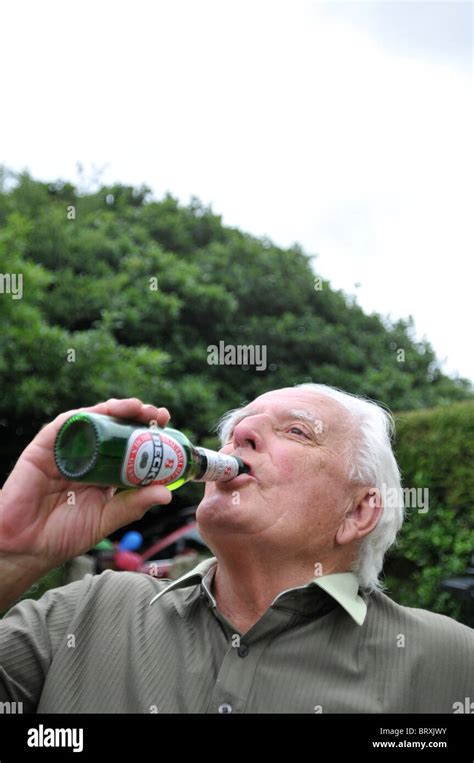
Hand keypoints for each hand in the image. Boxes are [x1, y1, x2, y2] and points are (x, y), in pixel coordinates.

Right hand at [0, 398, 171, 568]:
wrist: (26, 545)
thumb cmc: (63, 534)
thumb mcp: (106, 519)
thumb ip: (132, 505)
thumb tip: (167, 495)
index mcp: (104, 472)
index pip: (131, 446)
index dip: (150, 434)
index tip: (169, 427)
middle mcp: (88, 456)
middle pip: (116, 428)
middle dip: (138, 416)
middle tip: (158, 414)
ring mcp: (67, 448)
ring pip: (95, 419)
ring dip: (118, 409)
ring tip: (138, 408)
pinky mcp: (46, 445)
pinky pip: (68, 423)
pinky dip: (88, 414)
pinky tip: (106, 411)